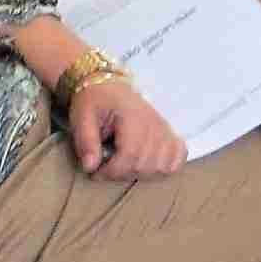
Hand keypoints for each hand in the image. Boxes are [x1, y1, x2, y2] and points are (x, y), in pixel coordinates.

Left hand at [69, 81, 185, 181]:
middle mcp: (153, 122)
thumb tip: (90, 167)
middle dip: (123, 174)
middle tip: (106, 169)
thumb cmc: (95, 101)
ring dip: (142, 174)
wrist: (109, 87)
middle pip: (147, 163)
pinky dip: (167, 166)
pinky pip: (179, 156)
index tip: (96, 172)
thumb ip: (86, 141)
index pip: (131, 154)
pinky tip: (148, 165)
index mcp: (132, 116)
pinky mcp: (168, 132)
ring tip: (124, 167)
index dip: (113, 171)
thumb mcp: (81, 117)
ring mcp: (164, 128)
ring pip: (163, 165)